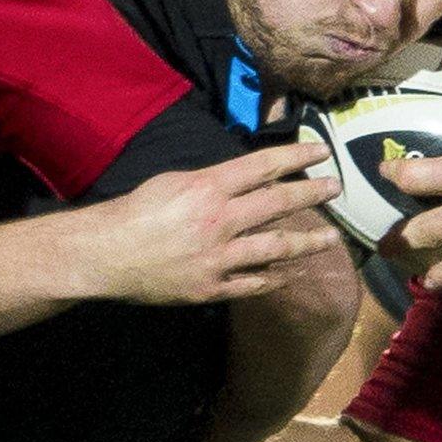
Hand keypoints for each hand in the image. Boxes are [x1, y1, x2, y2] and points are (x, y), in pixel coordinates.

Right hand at [72, 144, 341, 305]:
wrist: (105, 255)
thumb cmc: (135, 212)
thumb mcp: (173, 181)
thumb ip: (214, 181)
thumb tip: (249, 178)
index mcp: (207, 187)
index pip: (264, 166)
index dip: (297, 158)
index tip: (322, 153)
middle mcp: (219, 221)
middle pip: (278, 203)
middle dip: (312, 194)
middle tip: (337, 188)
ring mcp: (218, 257)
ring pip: (276, 248)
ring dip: (308, 242)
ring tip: (332, 238)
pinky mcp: (211, 288)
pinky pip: (253, 283)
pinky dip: (275, 278)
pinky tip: (291, 272)